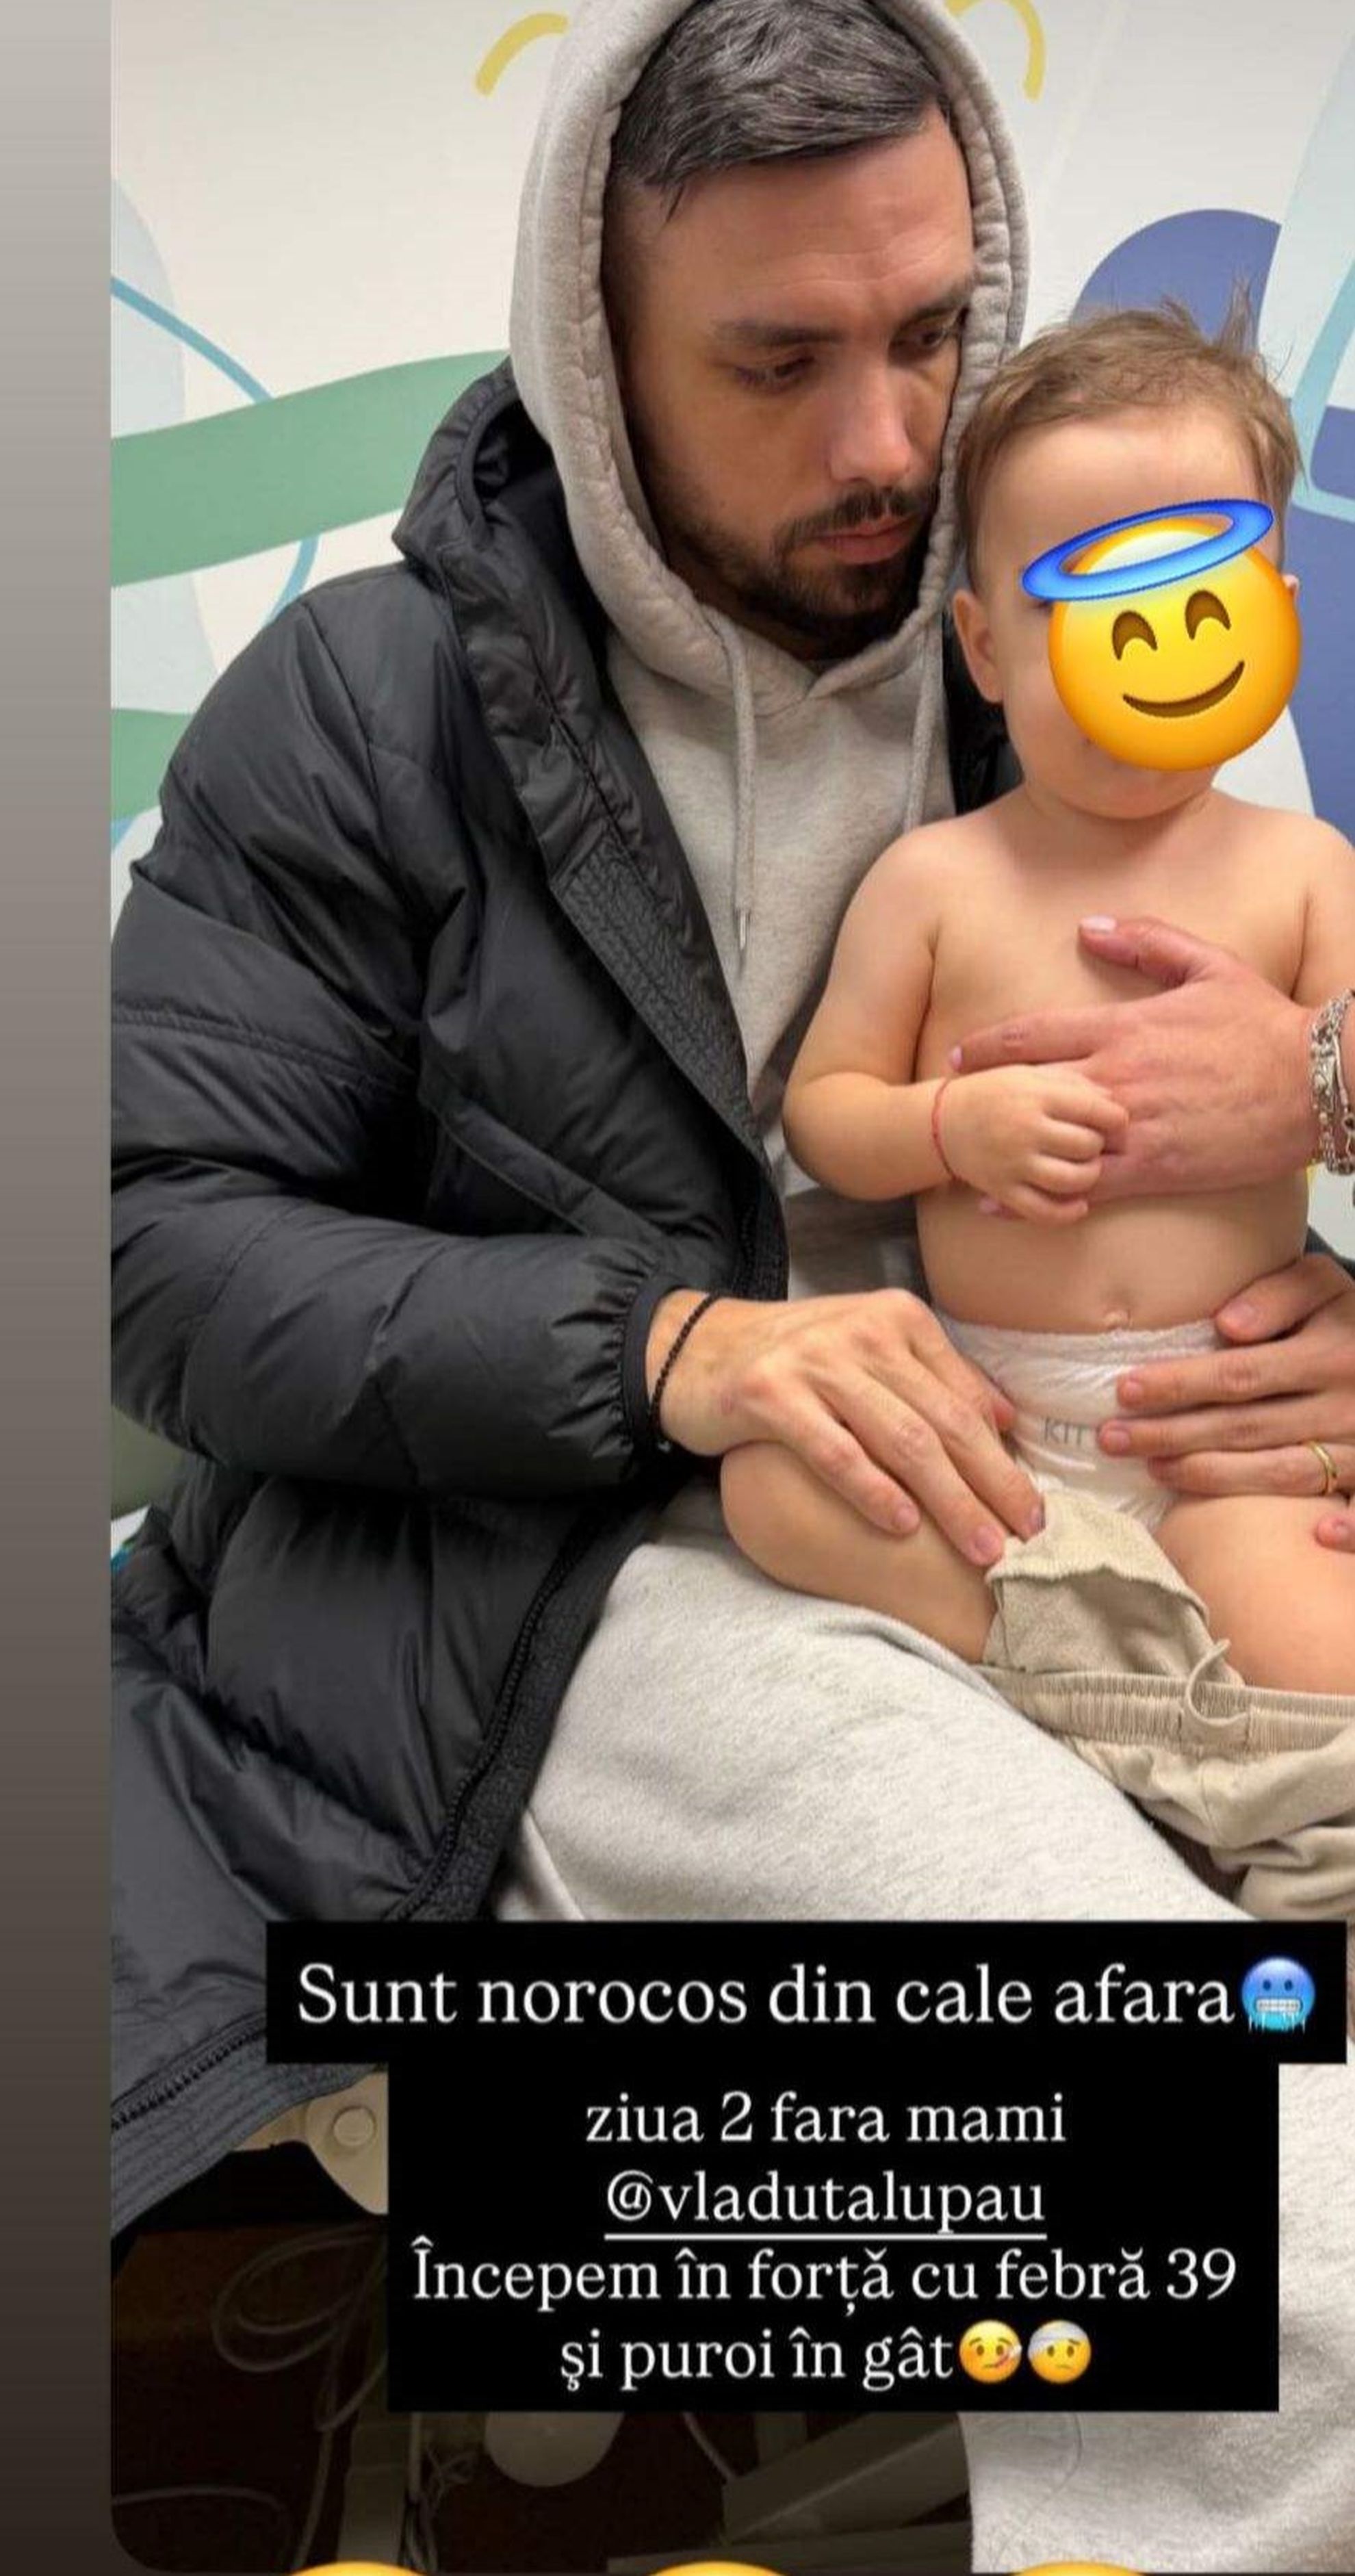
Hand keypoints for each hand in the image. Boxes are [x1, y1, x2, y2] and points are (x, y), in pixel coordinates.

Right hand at [646, 1287, 1045, 1562]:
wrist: (695, 1348)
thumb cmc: (795, 1361)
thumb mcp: (869, 1352)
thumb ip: (935, 1378)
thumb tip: (1007, 1419)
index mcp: (898, 1319)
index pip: (964, 1398)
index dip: (1004, 1458)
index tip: (1032, 1508)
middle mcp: (863, 1332)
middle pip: (944, 1421)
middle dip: (993, 1484)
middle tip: (1027, 1537)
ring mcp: (815, 1361)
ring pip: (901, 1439)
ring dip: (949, 1499)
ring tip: (982, 1546)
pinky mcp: (769, 1394)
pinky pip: (834, 1450)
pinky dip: (873, 1490)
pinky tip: (903, 1525)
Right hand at [940, 1065, 1128, 1222]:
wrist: (942, 1121)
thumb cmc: (994, 1093)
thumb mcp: (1029, 1074)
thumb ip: (1071, 1083)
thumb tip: (1113, 1101)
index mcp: (1036, 1095)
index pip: (1097, 1111)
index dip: (1116, 1119)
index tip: (1115, 1122)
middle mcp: (1025, 1129)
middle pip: (1088, 1146)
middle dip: (1099, 1146)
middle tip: (1093, 1142)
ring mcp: (1013, 1163)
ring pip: (1072, 1180)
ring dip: (1089, 1176)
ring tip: (1085, 1167)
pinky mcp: (1003, 1190)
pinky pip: (1044, 1211)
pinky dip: (1068, 1212)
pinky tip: (1079, 1204)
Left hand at [951, 916, 1316, 1200]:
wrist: (1317, 1083)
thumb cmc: (1264, 1025)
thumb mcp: (1209, 965)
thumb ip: (1146, 941)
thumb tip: (1089, 924)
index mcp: (1124, 1027)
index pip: (1035, 1034)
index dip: (987, 1046)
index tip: (955, 1054)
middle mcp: (1118, 1077)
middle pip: (1027, 1088)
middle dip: (981, 1097)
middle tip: (944, 1106)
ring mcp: (1132, 1126)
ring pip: (1047, 1140)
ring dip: (1002, 1149)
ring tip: (961, 1157)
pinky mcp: (1152, 1169)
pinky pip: (1080, 1186)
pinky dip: (1035, 1196)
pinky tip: (998, 1206)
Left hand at [1096, 1253, 1354, 1546]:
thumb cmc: (1347, 1321)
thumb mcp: (1321, 1287)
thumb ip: (1278, 1295)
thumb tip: (1227, 1323)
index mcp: (1331, 1352)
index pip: (1241, 1374)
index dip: (1180, 1385)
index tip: (1125, 1390)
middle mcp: (1347, 1404)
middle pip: (1246, 1427)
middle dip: (1172, 1435)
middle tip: (1111, 1438)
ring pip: (1281, 1474)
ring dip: (1212, 1477)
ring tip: (1152, 1469)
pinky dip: (1348, 1529)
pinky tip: (1315, 1539)